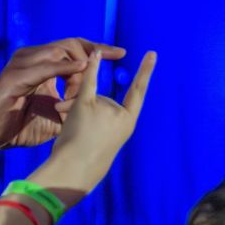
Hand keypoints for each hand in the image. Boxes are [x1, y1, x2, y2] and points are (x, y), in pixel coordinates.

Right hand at [0, 38, 125, 149]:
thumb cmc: (17, 126)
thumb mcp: (54, 116)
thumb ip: (73, 106)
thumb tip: (98, 107)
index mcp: (41, 66)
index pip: (73, 48)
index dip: (97, 49)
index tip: (121, 53)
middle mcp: (31, 59)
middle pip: (68, 44)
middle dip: (94, 50)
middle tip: (115, 56)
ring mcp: (22, 65)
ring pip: (58, 51)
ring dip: (80, 62)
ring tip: (98, 71)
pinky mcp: (14, 77)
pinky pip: (44, 68)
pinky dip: (64, 67)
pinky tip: (83, 70)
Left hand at [37, 50, 156, 193]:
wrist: (75, 171)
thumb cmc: (87, 159)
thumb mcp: (105, 138)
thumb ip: (106, 118)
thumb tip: (93, 96)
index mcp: (128, 122)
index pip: (139, 93)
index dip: (145, 74)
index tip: (152, 54)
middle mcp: (119, 113)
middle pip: (103, 99)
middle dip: (87, 111)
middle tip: (81, 135)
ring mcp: (104, 108)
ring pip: (88, 98)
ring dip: (75, 109)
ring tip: (72, 133)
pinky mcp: (85, 106)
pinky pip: (90, 82)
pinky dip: (92, 67)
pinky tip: (96, 53)